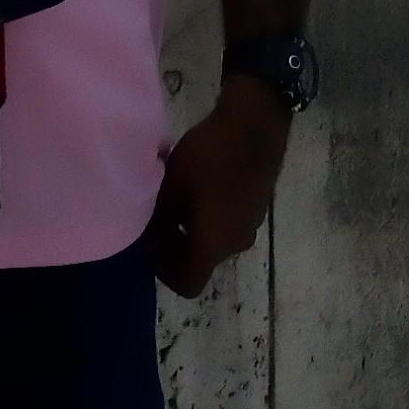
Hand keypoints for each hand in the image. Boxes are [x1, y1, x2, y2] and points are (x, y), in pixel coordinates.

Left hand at [144, 80, 293, 298]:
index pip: (188, 284)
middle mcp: (236, 244)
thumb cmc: (208, 159)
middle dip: (175, 245)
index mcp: (214, 246)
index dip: (164, 273)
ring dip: (191, 226)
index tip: (151, 246)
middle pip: (200, 261)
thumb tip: (150, 236)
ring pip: (214, 239)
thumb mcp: (171, 188)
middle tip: (156, 217)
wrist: (254, 124)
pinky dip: (209, 213)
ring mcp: (251, 224)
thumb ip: (158, 220)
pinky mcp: (258, 205)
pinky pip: (228, 221)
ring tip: (175, 195)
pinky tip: (199, 182)